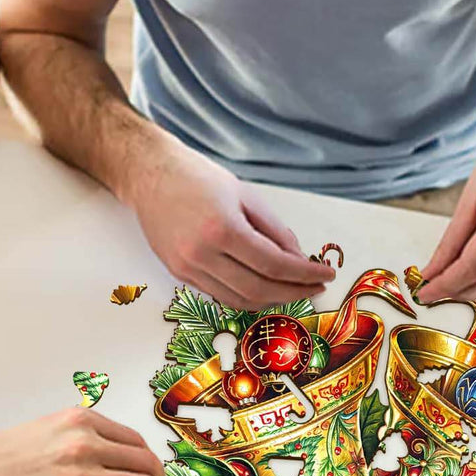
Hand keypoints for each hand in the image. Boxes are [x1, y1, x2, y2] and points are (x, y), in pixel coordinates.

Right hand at [122, 136, 333, 308]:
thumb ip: (275, 230)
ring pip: (238, 300)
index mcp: (222, 228)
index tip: (325, 275)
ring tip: (292, 290)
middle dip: (293, 293)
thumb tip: (299, 259)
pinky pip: (219, 295)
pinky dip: (246, 296)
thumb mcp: (246, 196)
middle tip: (314, 288)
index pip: (274, 264)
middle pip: (258, 290)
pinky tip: (264, 288)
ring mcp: (187, 267)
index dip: (304, 275)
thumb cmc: (198, 178)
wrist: (150, 175)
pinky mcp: (178, 273)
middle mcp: (201, 254)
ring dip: (271, 300)